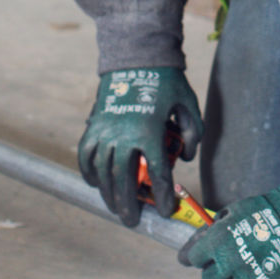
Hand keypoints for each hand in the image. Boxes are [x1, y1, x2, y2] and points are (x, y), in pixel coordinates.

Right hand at [77, 67, 202, 226]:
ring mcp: (105, 130)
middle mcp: (124, 135)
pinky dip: (88, 172)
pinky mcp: (93, 125)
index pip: (157, 175)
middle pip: (124, 180)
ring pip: (102, 171)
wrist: (136, 56)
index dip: (162, 197)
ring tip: (115, 208)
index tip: (165, 211)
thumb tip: (186, 158)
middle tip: (132, 222)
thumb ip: (193, 134)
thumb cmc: (166, 82)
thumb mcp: (189, 105)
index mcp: (150, 132)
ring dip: (108, 193)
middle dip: (129, 204)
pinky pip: (86, 155)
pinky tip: (95, 183)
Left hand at [178, 184, 279, 278]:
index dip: (197, 255)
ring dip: (237, 273)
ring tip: (251, 255)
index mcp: (217, 241)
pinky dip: (258, 274)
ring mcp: (247, 274)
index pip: (192, 258)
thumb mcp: (233, 210)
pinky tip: (267, 260)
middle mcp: (229, 261)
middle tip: (224, 261)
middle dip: (213, 270)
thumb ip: (215, 228)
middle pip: (209, 278)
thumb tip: (202, 239)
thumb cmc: (265, 209)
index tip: (202, 255)